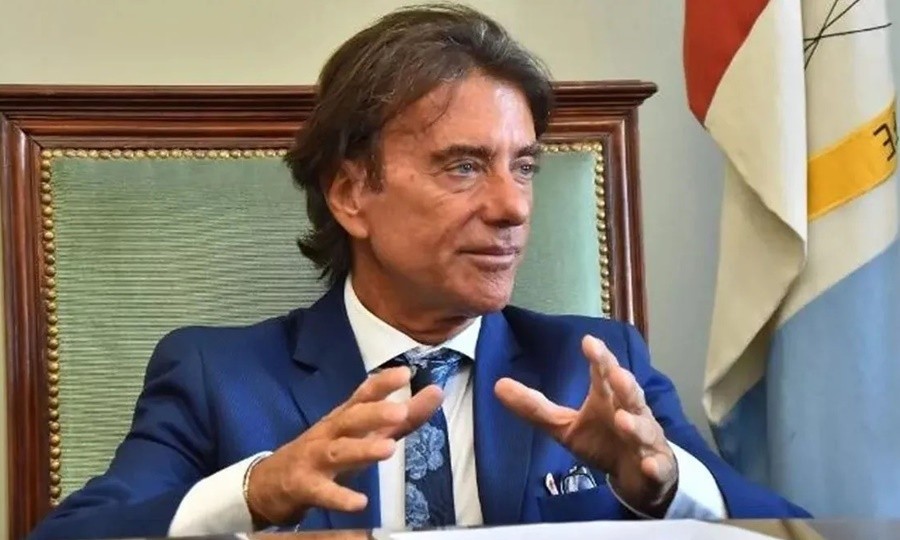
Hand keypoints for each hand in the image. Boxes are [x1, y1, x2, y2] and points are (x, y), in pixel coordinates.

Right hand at [247, 366, 442, 525]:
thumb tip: (437, 392)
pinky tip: (359, 501)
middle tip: (401, 410)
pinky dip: (339, 496)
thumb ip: (402, 418)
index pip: (362, 396)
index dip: (382, 384)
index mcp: (343, 418)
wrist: (270, 483)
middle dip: (374, 413)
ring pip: (338, 452)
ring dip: (362, 449)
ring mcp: (314, 459)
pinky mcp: (304, 486)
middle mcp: (329, 433)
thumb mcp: (363, 434)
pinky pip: (322, 492)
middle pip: (350, 418)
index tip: (404, 373)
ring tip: (389, 449)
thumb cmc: (325, 453)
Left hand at [494, 335, 676, 515]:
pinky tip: (649, 466)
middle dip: (625, 384)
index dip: (599, 358)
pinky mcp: (655, 468)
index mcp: (608, 400)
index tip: (588, 342)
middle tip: (616, 374)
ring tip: (624, 420)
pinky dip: (654, 467)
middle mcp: (631, 413)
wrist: (638, 476)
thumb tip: (498, 385)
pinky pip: (657, 467)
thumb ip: (535, 408)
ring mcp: (645, 441)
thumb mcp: (564, 426)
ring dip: (636, 424)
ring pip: (644, 429)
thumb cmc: (602, 441)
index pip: (604, 375)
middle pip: (630, 395)